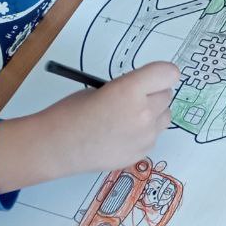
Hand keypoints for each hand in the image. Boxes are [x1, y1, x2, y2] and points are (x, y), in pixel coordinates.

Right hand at [50, 62, 178, 172]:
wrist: (56, 147)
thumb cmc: (71, 113)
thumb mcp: (102, 89)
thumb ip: (129, 88)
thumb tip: (145, 91)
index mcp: (130, 90)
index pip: (169, 73)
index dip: (162, 73)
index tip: (153, 76)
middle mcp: (143, 113)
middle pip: (167, 95)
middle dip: (154, 93)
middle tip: (133, 98)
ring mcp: (146, 136)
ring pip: (165, 116)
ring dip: (153, 113)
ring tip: (126, 118)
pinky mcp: (143, 152)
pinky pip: (154, 136)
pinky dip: (144, 133)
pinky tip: (121, 135)